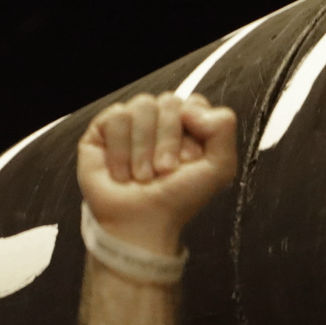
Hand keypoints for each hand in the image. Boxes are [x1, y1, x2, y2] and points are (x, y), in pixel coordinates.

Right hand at [76, 93, 237, 256]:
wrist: (142, 223)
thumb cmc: (177, 199)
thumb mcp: (220, 167)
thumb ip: (223, 127)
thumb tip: (191, 107)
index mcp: (187, 125)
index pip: (193, 102)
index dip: (191, 131)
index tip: (188, 161)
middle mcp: (159, 120)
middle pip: (168, 101)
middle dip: (168, 141)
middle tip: (164, 171)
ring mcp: (131, 123)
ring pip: (142, 106)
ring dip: (143, 149)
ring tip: (142, 175)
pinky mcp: (102, 130)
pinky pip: (116, 116)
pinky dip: (121, 150)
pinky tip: (122, 171)